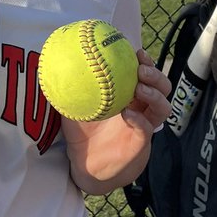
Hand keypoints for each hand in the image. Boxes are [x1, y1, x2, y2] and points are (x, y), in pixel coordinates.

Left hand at [61, 50, 171, 193]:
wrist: (85, 165)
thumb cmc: (81, 133)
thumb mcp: (73, 107)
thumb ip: (69, 88)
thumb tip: (53, 65)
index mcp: (129, 95)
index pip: (144, 74)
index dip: (145, 61)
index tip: (136, 51)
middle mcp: (141, 108)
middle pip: (162, 86)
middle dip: (155, 74)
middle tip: (140, 68)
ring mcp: (144, 125)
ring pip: (162, 106)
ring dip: (154, 94)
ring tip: (139, 88)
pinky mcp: (141, 143)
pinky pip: (147, 128)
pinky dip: (140, 119)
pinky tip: (127, 113)